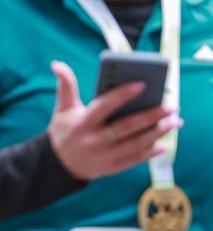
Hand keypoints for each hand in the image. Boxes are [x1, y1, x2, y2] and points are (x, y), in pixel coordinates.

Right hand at [46, 61, 181, 180]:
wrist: (57, 164)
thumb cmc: (63, 131)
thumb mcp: (62, 108)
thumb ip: (65, 86)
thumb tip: (57, 64)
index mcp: (82, 122)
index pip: (104, 106)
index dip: (122, 95)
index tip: (142, 84)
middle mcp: (94, 140)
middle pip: (126, 127)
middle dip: (150, 116)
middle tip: (170, 107)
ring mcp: (104, 156)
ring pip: (135, 144)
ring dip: (156, 133)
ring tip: (173, 122)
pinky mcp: (111, 167)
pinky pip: (134, 160)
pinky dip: (150, 152)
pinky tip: (163, 144)